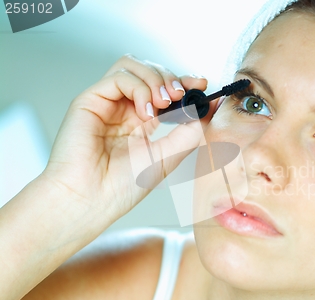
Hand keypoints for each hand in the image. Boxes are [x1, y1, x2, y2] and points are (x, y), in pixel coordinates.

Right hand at [42, 54, 217, 226]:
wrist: (91, 201)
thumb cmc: (121, 187)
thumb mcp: (167, 157)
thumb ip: (188, 132)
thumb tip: (207, 108)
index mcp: (141, 121)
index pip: (164, 90)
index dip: (184, 82)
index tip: (202, 83)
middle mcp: (124, 108)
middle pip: (149, 71)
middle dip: (171, 78)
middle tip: (181, 95)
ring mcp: (107, 103)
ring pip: (132, 66)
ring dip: (155, 78)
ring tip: (164, 102)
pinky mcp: (90, 101)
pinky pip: (118, 77)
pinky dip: (139, 88)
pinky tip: (145, 112)